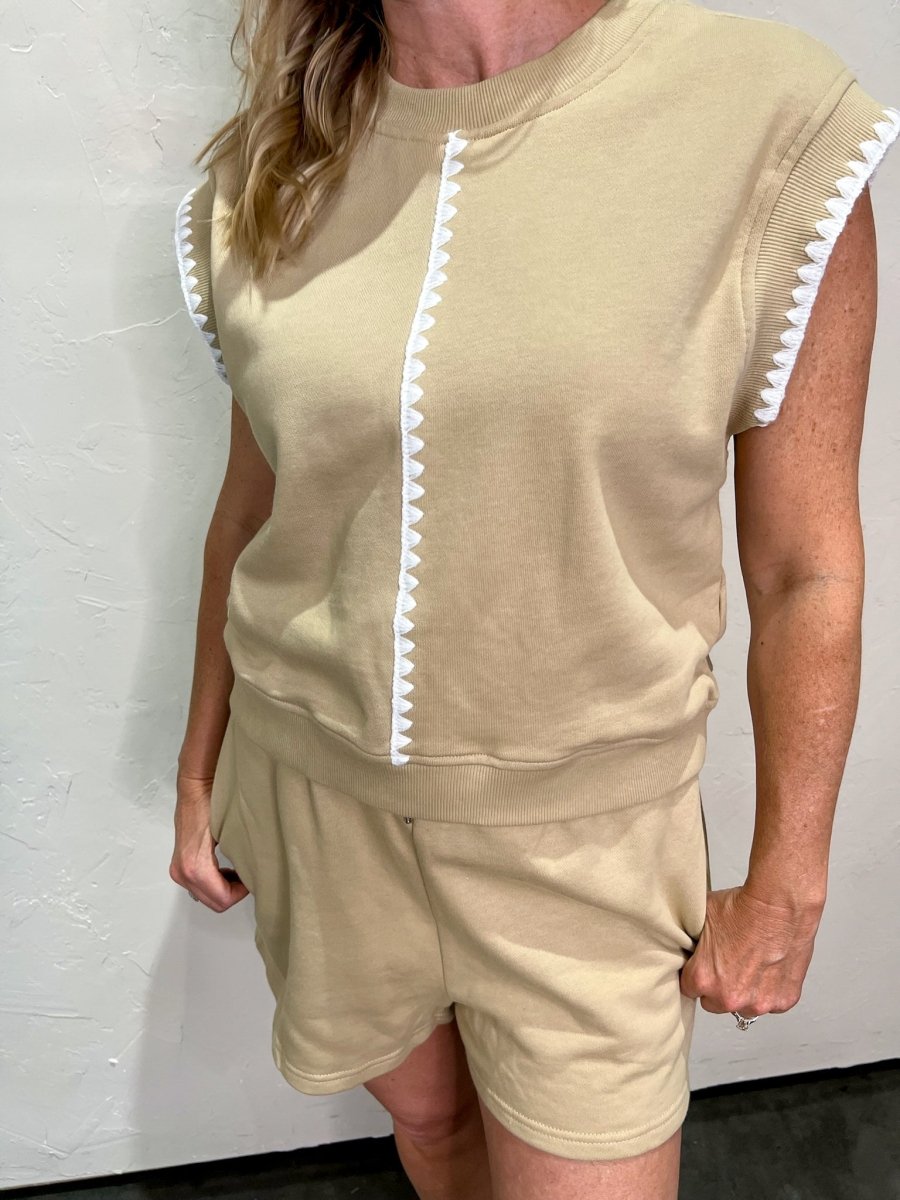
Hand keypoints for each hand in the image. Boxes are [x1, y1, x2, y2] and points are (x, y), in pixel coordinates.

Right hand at [170, 773, 248, 910]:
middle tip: (248, 877)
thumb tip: (258, 875)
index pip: (222, 899)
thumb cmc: (214, 804)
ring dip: (224, 888)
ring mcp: (178, 870)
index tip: (252, 878)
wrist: (196, 787)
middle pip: (214, 902)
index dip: (241, 893)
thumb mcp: (233, 833)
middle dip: (233, 893)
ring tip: (239, 871)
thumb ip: (242, 859)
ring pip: (207, 896)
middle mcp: (182, 872)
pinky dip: (215, 882)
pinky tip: (226, 868)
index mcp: (195, 867)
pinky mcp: (179, 865)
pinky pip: (200, 886)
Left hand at [679, 884, 822, 1017]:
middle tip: (728, 964)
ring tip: (751, 964)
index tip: (703, 967)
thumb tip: (687, 941)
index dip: (695, 975)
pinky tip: (770, 966)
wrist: (779, 904)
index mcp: (704, 978)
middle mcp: (730, 996)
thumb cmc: (743, 907)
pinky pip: (772, 1003)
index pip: (689, 988)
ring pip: (744, 1007)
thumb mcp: (702, 917)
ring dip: (745, 993)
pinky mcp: (783, 1000)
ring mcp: (758, 1002)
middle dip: (718, 988)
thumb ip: (692, 940)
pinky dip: (771, 989)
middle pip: (714, 1002)